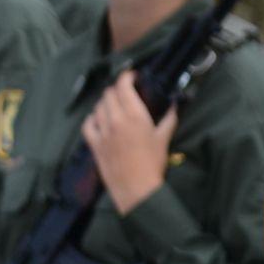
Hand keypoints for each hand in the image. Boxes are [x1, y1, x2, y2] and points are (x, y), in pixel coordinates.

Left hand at [82, 70, 176, 213]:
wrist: (137, 187)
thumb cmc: (153, 163)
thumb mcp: (164, 138)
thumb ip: (169, 117)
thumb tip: (175, 103)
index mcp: (135, 116)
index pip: (123, 86)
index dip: (126, 77)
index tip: (132, 76)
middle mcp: (116, 120)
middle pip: (109, 94)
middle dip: (117, 89)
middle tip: (125, 92)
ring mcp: (102, 132)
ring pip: (97, 107)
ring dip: (105, 103)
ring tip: (113, 105)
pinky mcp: (94, 144)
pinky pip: (87, 124)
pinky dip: (92, 119)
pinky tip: (98, 120)